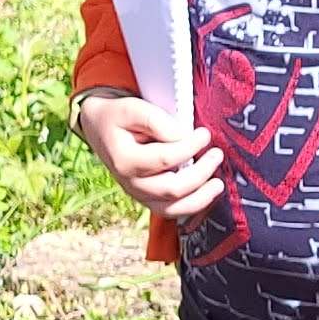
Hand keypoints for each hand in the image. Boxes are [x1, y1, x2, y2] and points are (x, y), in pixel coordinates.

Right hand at [75, 91, 222, 224]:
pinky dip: (192, 205)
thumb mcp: (133, 108)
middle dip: (200, 173)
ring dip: (200, 198)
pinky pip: (172, 211)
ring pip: (173, 209)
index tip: (204, 134)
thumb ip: (158, 121)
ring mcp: (139, 194)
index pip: (164, 159)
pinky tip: (207, 192)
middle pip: (172, 189)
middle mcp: (131, 183)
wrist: (100, 128)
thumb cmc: (117, 117)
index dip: (189, 147)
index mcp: (124, 161)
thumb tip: (185, 136)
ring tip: (217, 184)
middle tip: (216, 154)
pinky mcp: (148, 198)